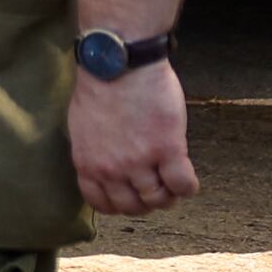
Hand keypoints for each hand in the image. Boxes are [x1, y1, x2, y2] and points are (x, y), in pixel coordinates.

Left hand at [70, 58, 201, 216]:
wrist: (119, 64)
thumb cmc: (101, 87)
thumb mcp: (83, 127)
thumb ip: (94, 152)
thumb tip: (104, 165)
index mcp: (87, 163)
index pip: (102, 204)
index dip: (120, 205)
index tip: (131, 198)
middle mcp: (111, 169)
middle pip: (132, 206)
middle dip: (147, 203)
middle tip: (158, 191)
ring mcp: (139, 161)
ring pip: (158, 199)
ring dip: (169, 196)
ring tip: (174, 184)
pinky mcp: (167, 149)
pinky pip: (182, 184)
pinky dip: (188, 188)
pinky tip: (188, 180)